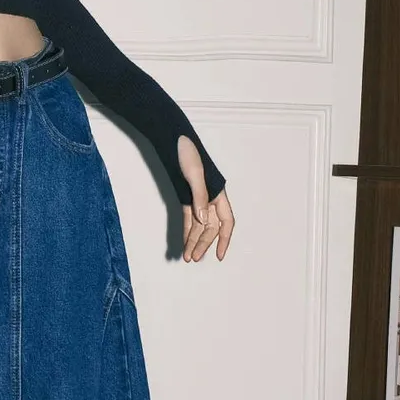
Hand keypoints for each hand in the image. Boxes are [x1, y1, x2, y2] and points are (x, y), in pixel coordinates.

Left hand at [177, 134, 234, 261]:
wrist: (172, 141)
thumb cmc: (186, 153)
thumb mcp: (194, 174)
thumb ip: (200, 197)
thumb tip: (203, 220)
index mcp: (218, 193)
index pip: (226, 222)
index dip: (224, 239)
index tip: (219, 255)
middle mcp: (211, 199)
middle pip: (211, 227)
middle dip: (203, 244)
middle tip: (193, 259)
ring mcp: (198, 199)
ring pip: (199, 226)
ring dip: (194, 241)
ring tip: (188, 257)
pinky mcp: (186, 198)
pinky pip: (189, 219)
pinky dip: (187, 231)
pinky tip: (185, 242)